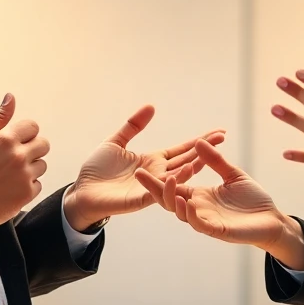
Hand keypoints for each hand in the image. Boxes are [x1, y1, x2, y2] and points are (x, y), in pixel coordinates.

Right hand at [0, 94, 49, 229]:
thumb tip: (11, 97)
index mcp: (6, 139)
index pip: (33, 126)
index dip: (24, 133)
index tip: (15, 141)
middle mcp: (19, 156)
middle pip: (43, 144)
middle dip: (32, 148)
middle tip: (16, 157)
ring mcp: (25, 175)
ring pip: (42, 165)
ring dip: (31, 168)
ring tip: (11, 174)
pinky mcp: (27, 193)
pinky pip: (38, 184)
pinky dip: (28, 186)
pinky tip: (11, 187)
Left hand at [62, 105, 225, 231]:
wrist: (81, 192)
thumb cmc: (97, 170)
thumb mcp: (115, 141)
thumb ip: (133, 125)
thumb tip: (151, 106)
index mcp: (153, 160)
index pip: (181, 149)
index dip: (199, 141)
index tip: (219, 132)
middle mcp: (157, 173)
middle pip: (185, 160)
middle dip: (204, 150)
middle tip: (222, 138)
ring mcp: (151, 186)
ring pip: (178, 176)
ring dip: (193, 166)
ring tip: (207, 155)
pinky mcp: (141, 198)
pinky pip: (162, 190)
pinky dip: (174, 182)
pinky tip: (185, 172)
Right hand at [134, 141, 303, 270]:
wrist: (272, 219)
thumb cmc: (253, 199)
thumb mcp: (232, 174)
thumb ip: (216, 160)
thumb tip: (200, 141)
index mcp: (198, 195)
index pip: (172, 187)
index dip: (156, 179)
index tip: (139, 167)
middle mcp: (197, 209)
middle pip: (168, 200)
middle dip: (153, 188)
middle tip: (140, 174)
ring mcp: (205, 220)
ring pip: (179, 213)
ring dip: (171, 198)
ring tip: (168, 182)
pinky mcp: (217, 230)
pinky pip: (198, 224)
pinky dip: (190, 213)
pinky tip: (184, 202)